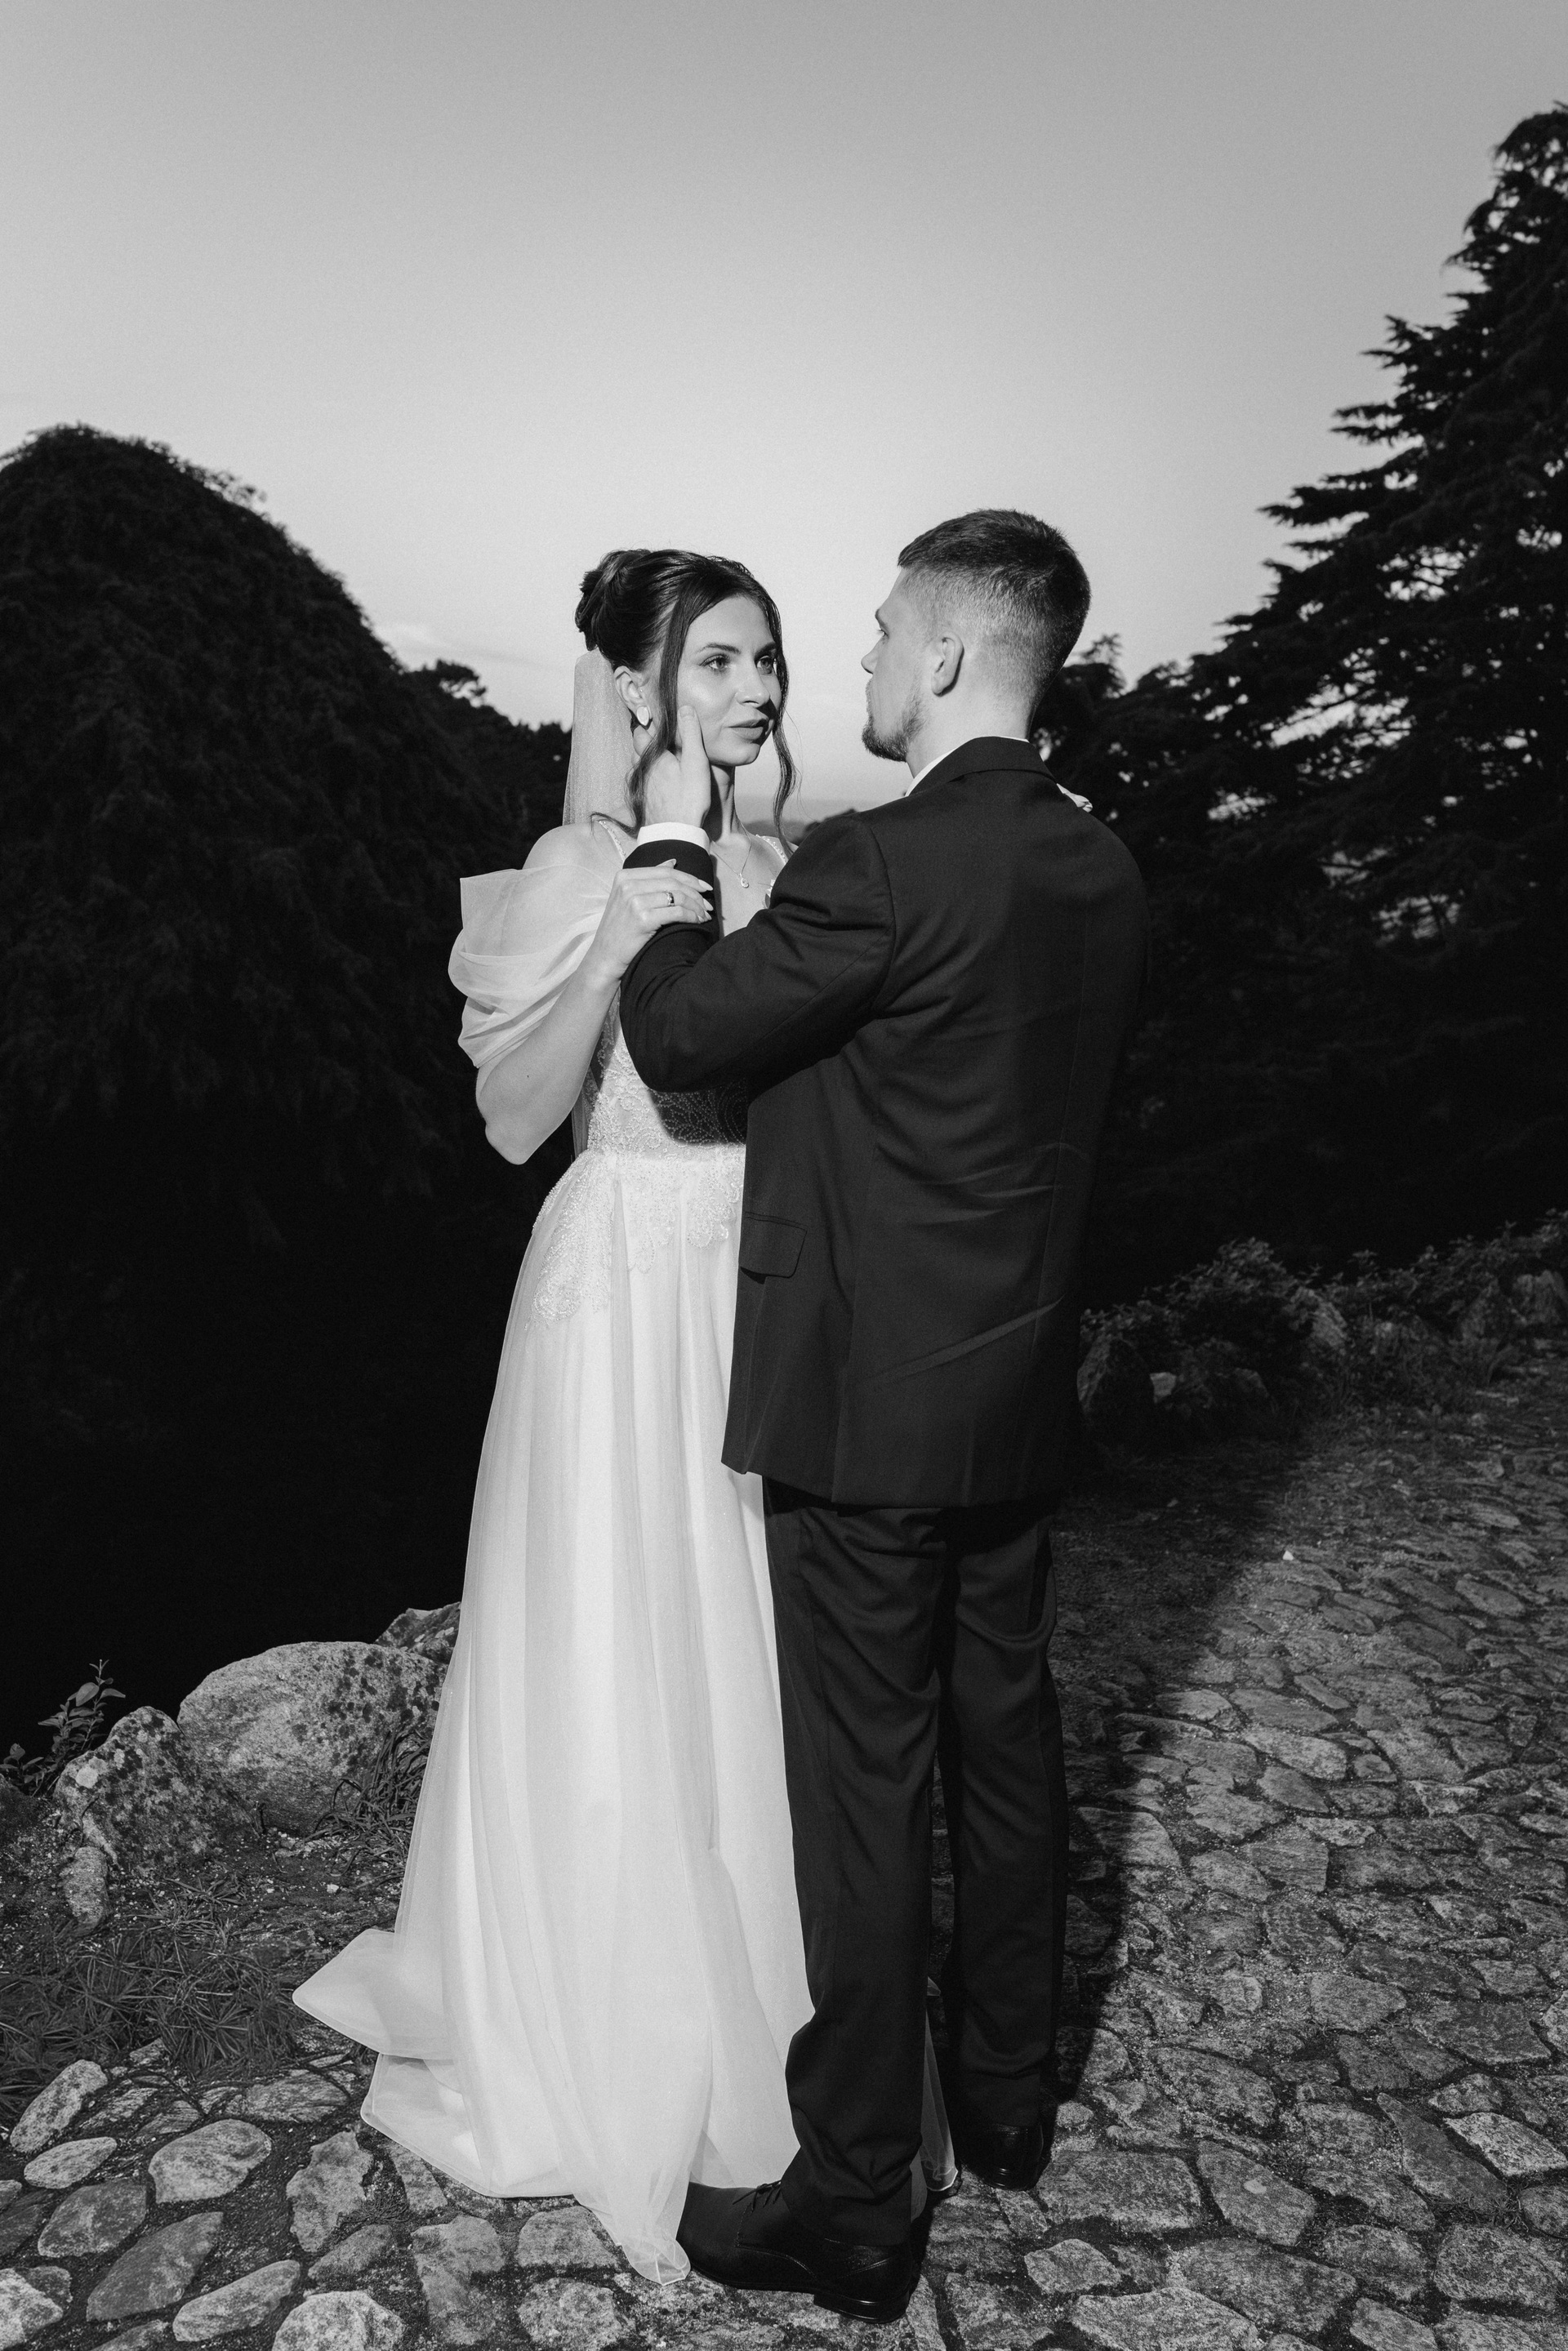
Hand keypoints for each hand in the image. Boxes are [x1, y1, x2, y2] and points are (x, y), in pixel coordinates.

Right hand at [582, 860, 711, 988]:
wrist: (605, 955)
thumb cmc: (620, 928)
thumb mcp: (627, 897)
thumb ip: (649, 878)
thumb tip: (672, 862)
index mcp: (625, 876)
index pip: (666, 872)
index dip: (690, 878)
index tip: (705, 888)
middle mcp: (628, 885)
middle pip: (674, 883)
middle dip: (696, 893)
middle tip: (708, 904)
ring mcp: (634, 901)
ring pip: (678, 897)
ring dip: (696, 907)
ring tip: (704, 915)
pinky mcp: (642, 919)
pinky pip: (677, 913)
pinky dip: (691, 916)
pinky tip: (697, 921)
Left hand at [643, 705, 713, 827]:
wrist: (675, 833)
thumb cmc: (688, 797)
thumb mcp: (695, 761)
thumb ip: (690, 733)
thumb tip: (684, 708)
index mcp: (652, 756)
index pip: (639, 732)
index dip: (644, 724)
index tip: (651, 718)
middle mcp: (642, 770)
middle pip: (638, 749)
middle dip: (646, 742)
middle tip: (660, 738)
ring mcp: (641, 787)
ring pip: (640, 767)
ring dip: (648, 761)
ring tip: (662, 759)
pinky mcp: (643, 802)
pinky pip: (643, 783)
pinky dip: (650, 778)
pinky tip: (661, 783)